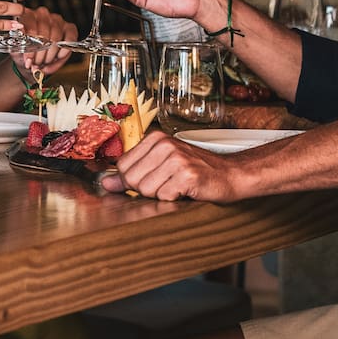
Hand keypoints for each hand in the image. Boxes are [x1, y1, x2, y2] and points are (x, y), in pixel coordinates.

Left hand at [10, 7, 74, 75]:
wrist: (34, 54)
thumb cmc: (26, 50)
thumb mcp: (19, 51)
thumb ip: (23, 55)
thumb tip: (29, 62)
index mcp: (27, 15)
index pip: (30, 28)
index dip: (30, 47)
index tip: (29, 60)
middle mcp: (42, 14)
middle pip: (43, 34)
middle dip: (40, 53)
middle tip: (37, 63)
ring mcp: (56, 19)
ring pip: (55, 38)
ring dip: (50, 54)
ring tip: (45, 61)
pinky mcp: (69, 27)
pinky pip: (69, 39)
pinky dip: (64, 51)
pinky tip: (59, 56)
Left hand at [98, 130, 241, 202]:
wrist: (231, 175)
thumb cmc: (197, 171)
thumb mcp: (162, 166)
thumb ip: (133, 173)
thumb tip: (105, 183)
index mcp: (155, 139)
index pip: (123, 166)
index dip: (134, 180)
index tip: (155, 178)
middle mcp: (165, 145)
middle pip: (132, 179)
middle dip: (148, 190)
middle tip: (169, 184)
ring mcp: (176, 159)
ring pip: (146, 190)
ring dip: (162, 196)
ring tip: (178, 187)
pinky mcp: (187, 175)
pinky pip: (164, 197)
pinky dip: (174, 200)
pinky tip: (187, 191)